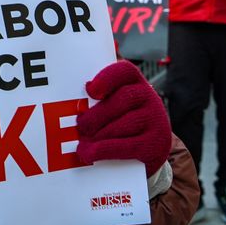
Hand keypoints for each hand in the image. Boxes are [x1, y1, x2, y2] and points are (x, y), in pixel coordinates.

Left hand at [77, 61, 171, 175]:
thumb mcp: (114, 106)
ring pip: (123, 125)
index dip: (106, 78)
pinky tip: (89, 153)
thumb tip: (70, 104)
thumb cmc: (122, 123)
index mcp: (136, 83)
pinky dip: (103, 150)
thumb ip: (98, 100)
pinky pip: (126, 146)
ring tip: (81, 144)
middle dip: (96, 115)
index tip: (89, 90)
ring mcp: (156, 120)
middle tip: (80, 126)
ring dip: (97, 135)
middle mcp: (150, 97)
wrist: (149, 150)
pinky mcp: (155, 144)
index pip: (125, 71)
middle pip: (123, 99)